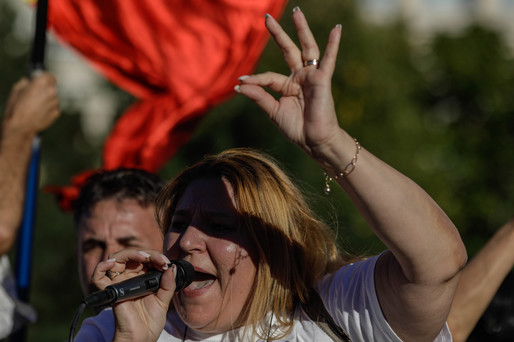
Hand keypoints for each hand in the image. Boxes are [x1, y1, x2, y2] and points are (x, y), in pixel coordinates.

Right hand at [2, 72, 59, 138]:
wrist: (20, 126)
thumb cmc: (16, 107)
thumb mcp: (17, 90)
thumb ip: (26, 82)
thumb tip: (30, 80)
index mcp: (41, 83)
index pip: (50, 76)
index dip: (46, 79)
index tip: (43, 82)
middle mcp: (51, 91)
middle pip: (52, 88)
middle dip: (46, 91)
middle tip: (37, 97)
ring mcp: (55, 102)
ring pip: (53, 99)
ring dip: (48, 101)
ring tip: (36, 107)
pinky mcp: (57, 112)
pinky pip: (54, 108)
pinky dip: (49, 110)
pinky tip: (39, 113)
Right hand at [91, 249, 176, 341]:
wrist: (142, 338)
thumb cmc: (150, 321)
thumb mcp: (164, 300)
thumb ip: (168, 284)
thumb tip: (172, 268)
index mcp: (142, 277)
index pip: (146, 258)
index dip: (156, 256)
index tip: (166, 264)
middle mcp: (129, 278)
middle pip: (132, 255)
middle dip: (147, 253)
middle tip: (160, 261)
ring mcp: (119, 283)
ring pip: (116, 259)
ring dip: (130, 253)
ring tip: (144, 257)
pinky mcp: (111, 292)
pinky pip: (98, 276)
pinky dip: (102, 266)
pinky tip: (112, 263)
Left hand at [236, 8, 342, 158]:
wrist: (314, 141)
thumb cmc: (297, 129)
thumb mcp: (273, 112)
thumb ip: (258, 97)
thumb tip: (239, 85)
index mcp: (287, 86)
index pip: (268, 76)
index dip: (255, 79)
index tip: (241, 82)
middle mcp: (299, 77)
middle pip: (288, 50)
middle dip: (278, 33)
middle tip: (266, 17)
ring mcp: (311, 76)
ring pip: (306, 48)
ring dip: (302, 29)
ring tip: (297, 12)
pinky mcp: (323, 79)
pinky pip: (329, 59)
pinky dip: (333, 44)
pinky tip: (337, 28)